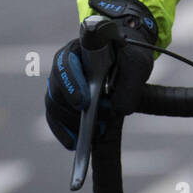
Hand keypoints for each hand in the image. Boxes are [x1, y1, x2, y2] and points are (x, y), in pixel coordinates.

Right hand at [44, 0, 158, 150]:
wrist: (125, 58)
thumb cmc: (129, 56)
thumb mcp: (137, 65)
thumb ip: (130, 85)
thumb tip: (119, 110)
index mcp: (78, 49)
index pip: (65, 65)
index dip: (72, 84)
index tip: (83, 103)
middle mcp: (63, 66)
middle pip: (57, 90)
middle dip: (75, 111)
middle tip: (98, 125)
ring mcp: (60, 84)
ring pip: (55, 107)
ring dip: (71, 123)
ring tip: (93, 136)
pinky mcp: (62, 102)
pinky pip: (56, 119)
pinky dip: (64, 132)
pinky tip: (75, 144)